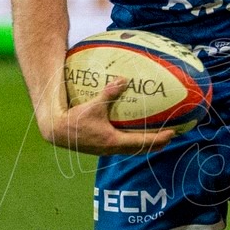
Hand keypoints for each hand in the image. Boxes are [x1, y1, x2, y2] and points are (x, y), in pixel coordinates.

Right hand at [38, 78, 178, 155]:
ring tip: (156, 136)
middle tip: (170, 135)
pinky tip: (131, 132)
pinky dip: (132, 140)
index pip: (143, 142)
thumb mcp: (93, 105)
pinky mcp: (101, 147)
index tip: (172, 133)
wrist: (57, 131)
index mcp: (114, 141)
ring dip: (145, 143)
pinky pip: (122, 145)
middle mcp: (112, 148)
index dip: (159, 138)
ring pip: (131, 149)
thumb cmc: (74, 120)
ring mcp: (106, 149)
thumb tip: (124, 80)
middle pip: (140, 149)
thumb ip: (109, 93)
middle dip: (156, 143)